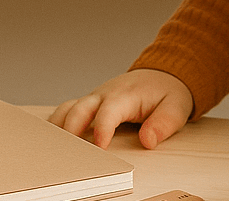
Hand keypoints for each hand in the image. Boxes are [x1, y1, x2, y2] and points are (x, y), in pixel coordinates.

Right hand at [48, 69, 193, 149]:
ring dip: (57, 129)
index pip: (108, 111)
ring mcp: (94, 99)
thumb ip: (164, 123)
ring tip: (52, 150)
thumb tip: (147, 141)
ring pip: (66, 110)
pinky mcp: (89, 104)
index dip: (102, 129)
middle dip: (70, 131)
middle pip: (78, 110)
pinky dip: (57, 125)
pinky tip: (52, 142)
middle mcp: (104, 95)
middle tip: (69, 154)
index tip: (100, 147)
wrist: (161, 74)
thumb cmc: (167, 92)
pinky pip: (66, 112)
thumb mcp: (176, 107)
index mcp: (125, 95)